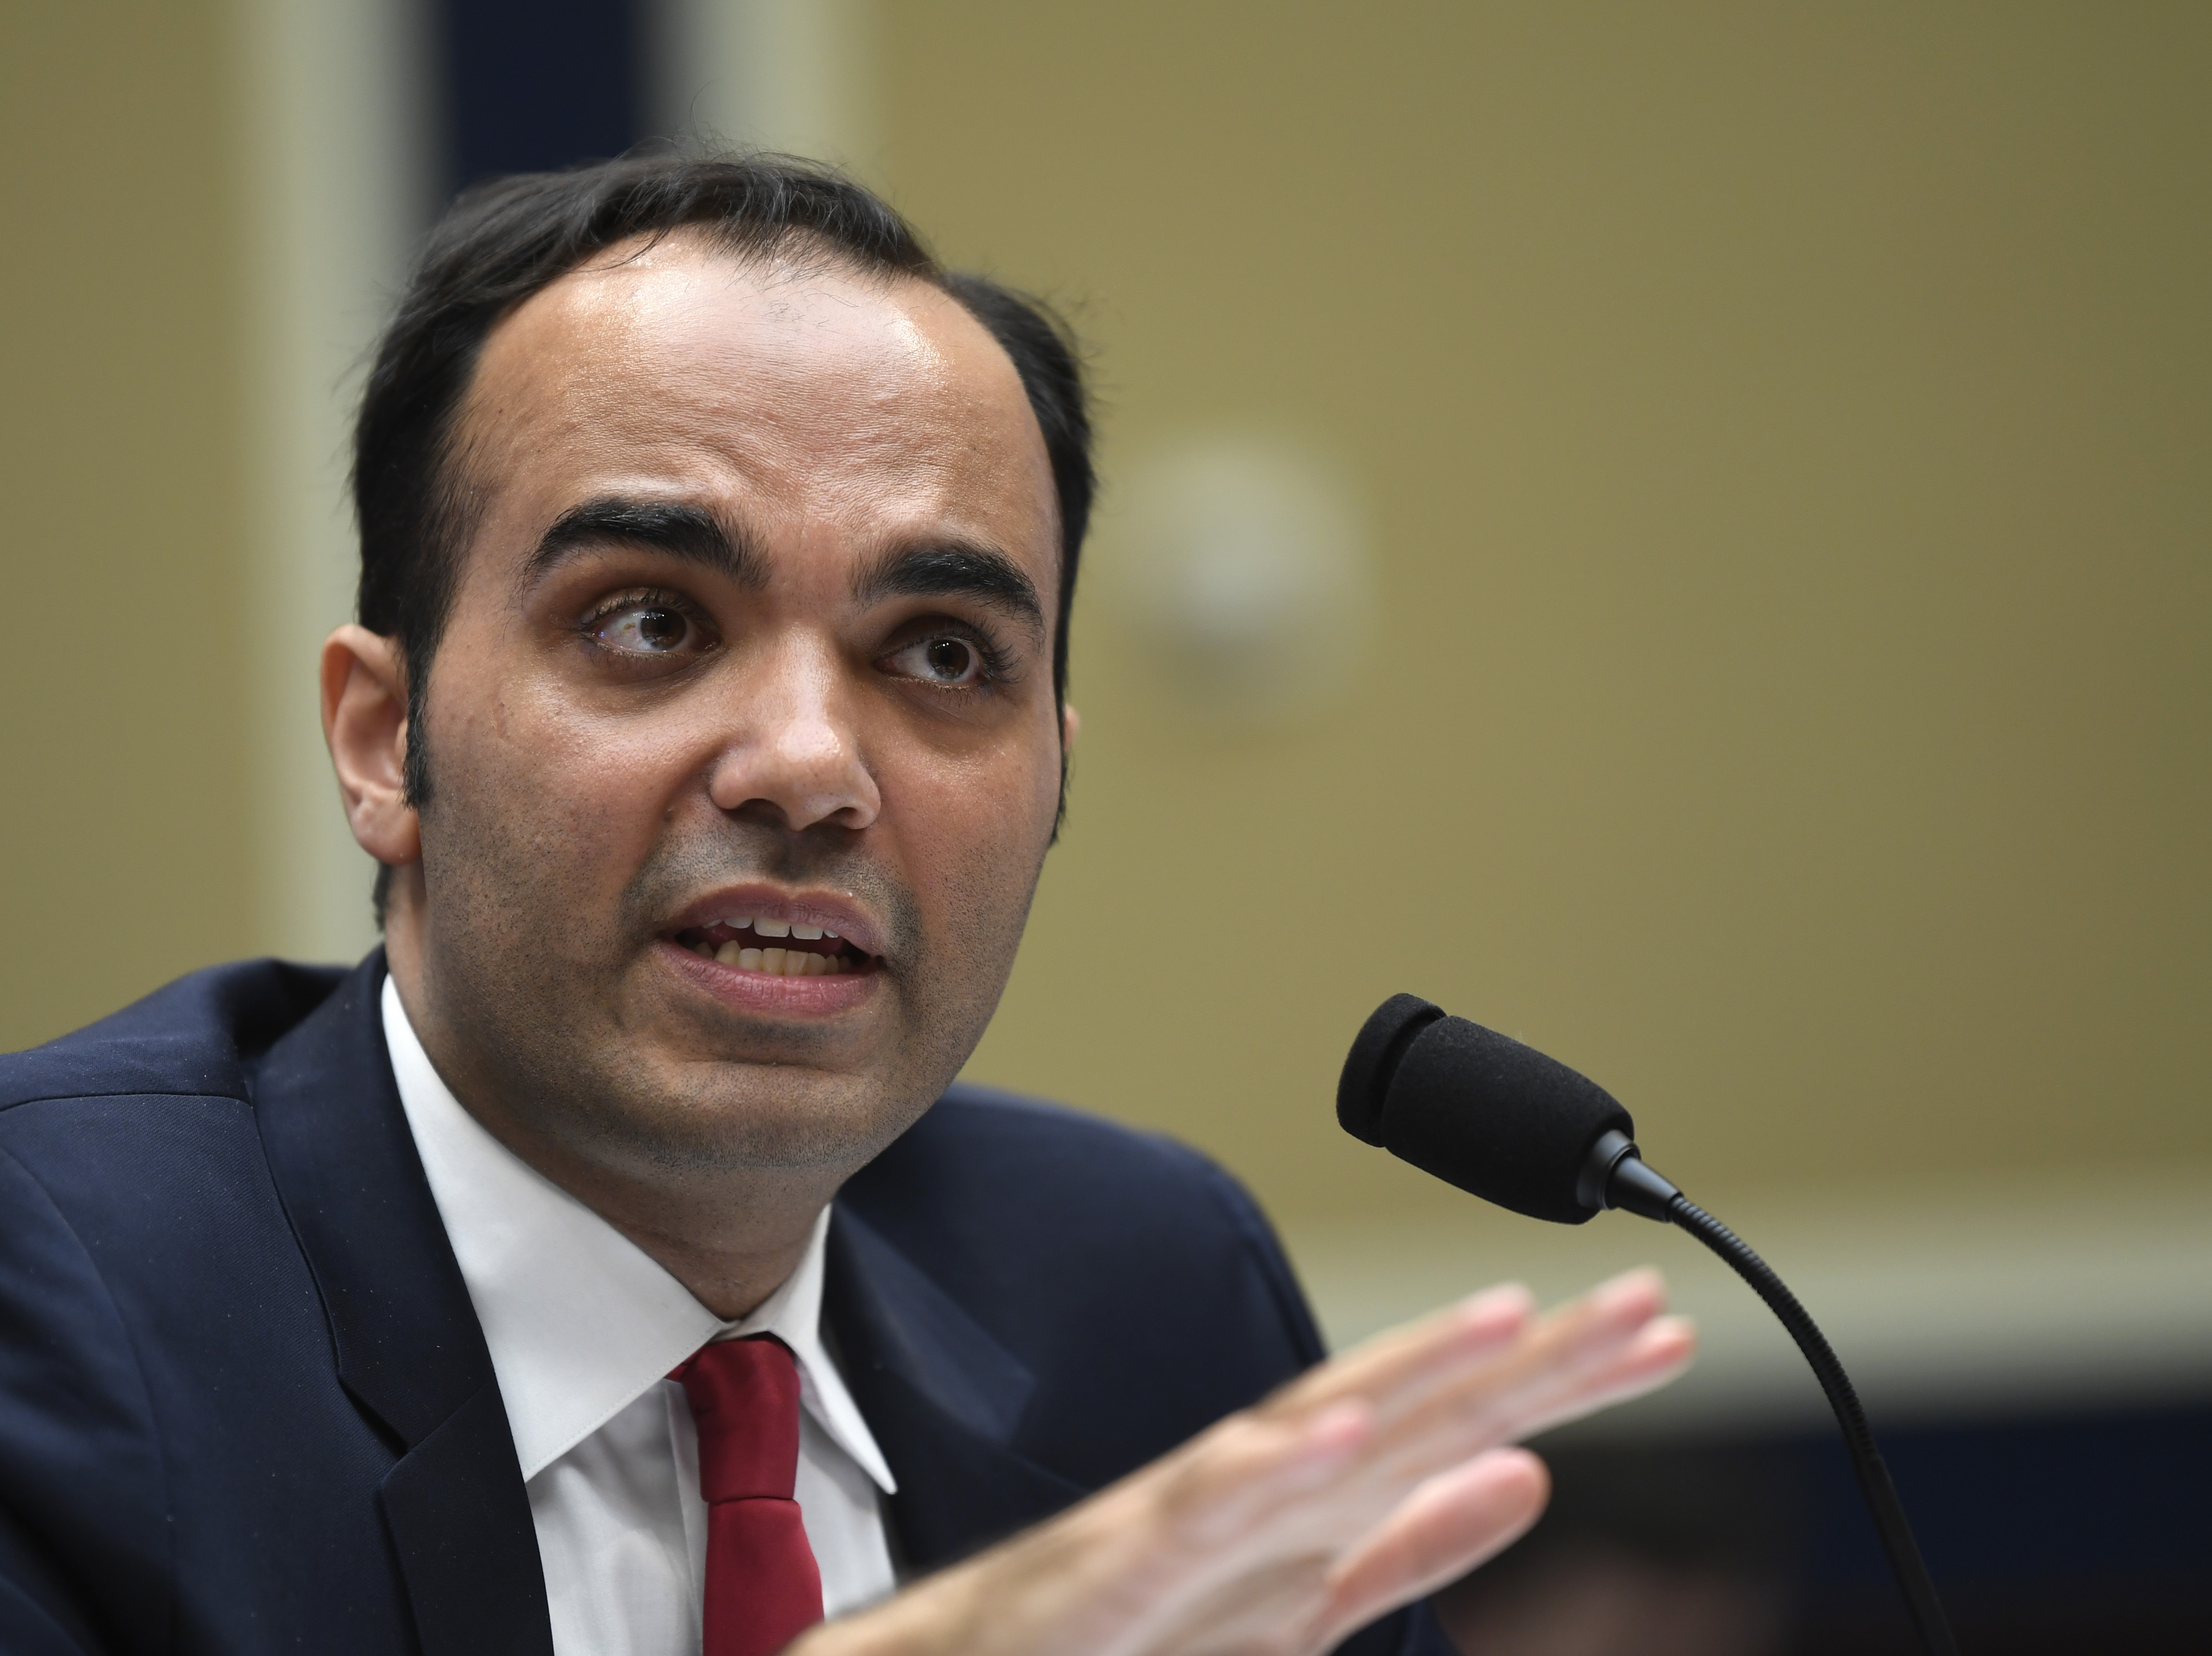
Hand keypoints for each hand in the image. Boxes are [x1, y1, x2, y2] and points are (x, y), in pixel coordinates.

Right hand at [795, 1268, 1693, 1655]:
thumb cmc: (1135, 1630)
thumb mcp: (1309, 1600)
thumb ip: (1410, 1539)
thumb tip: (1528, 1476)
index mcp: (1316, 1497)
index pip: (1460, 1418)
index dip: (1565, 1376)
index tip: (1667, 1332)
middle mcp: (1267, 1487)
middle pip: (1413, 1402)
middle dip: (1530, 1353)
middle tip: (1648, 1301)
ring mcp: (1194, 1519)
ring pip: (1318, 1430)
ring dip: (1412, 1372)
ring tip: (1510, 1320)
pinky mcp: (1122, 1568)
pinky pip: (1202, 1513)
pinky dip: (1270, 1471)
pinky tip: (1340, 1435)